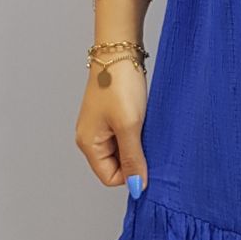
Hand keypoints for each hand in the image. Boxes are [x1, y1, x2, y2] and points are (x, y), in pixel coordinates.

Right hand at [75, 57, 148, 196]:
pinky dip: (138, 131)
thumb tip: (138, 187)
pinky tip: (147, 120)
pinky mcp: (112, 114)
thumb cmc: (120, 86)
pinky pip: (126, 133)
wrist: (119, 52)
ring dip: (138, 143)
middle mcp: (91, 138)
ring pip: (123, 148)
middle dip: (135, 158)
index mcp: (89, 144)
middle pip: (116, 165)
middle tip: (151, 140)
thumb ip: (133, 158)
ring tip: (148, 127)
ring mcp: (101, 125)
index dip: (131, 174)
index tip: (149, 159)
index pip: (110, 178)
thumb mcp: (130, 126)